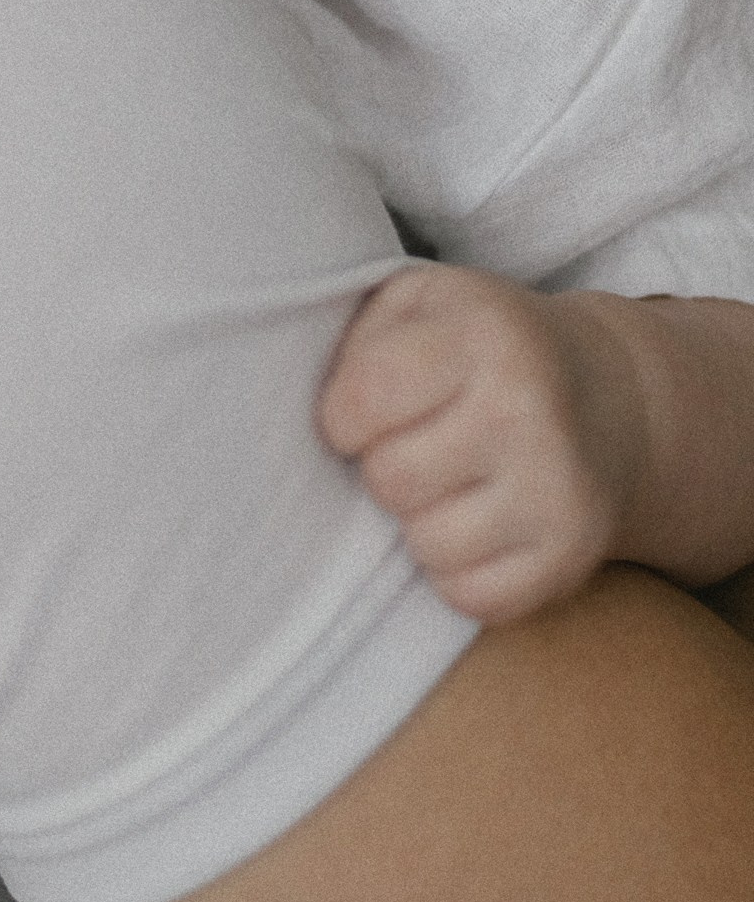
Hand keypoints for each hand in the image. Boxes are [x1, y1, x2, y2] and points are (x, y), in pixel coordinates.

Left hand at [317, 265, 644, 621]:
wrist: (609, 396)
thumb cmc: (479, 347)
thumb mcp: (419, 303)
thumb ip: (354, 335)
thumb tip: (291, 401)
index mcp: (485, 334)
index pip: (361, 402)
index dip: (345, 416)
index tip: (365, 412)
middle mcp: (531, 410)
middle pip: (390, 480)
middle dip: (386, 466)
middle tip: (418, 445)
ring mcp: (560, 490)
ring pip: (426, 545)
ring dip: (421, 521)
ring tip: (450, 483)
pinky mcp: (571, 557)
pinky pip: (469, 597)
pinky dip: (459, 570)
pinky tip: (480, 523)